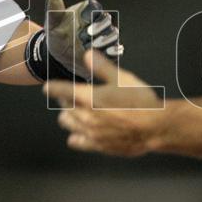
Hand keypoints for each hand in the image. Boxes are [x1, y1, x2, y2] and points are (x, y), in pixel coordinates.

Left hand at [44, 0, 121, 80]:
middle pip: (106, 20)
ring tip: (91, 46)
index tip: (83, 21)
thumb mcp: (52, 25)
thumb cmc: (57, 36)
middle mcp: (98, 21)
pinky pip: (115, 50)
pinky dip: (111, 52)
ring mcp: (105, 36)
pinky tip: (102, 54)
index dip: (91, 14)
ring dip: (104, 40)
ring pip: (113, 34)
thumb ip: (54, 11)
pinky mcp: (109, 50)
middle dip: (98, 27)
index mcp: (86, 11)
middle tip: (88, 33)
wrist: (61, 58)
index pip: (94, 7)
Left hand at [45, 49, 163, 156]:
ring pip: (67, 124)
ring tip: (79, 112)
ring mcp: (89, 133)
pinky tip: (83, 131)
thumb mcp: (122, 78)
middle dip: (66, 101)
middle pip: (63, 108)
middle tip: (74, 96)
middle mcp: (84, 116)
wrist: (154, 126)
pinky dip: (76, 135)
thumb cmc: (140, 101)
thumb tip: (87, 55)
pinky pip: (76, 141)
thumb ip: (102, 67)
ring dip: (70, 117)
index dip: (52, 88)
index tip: (48, 87)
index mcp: (87, 97)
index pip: (59, 91)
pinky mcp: (96, 146)